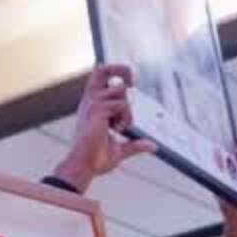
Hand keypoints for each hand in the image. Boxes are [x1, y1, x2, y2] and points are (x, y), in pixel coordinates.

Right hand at [51, 64, 157, 191]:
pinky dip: (125, 117)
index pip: (100, 78)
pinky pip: (121, 104)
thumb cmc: (95, 158)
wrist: (84, 167)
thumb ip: (135, 145)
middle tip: (132, 82)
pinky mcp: (96, 110)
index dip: (116, 73)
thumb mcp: (120, 150)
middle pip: (103, 69)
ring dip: (127, 109)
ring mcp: (92, 104)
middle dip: (121, 69)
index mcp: (93, 106)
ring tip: (120, 126)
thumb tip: (152, 146)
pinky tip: (117, 129)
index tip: (130, 84)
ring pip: (120, 90)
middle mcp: (90, 101)